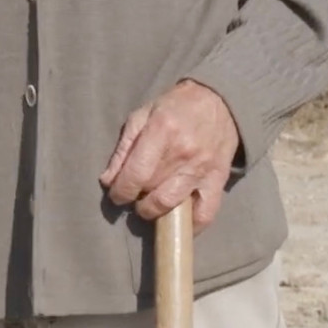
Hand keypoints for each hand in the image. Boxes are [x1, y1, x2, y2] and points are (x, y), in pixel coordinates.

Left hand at [99, 80, 240, 233]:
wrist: (218, 101)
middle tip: (134, 195)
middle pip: (151, 190)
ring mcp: (202, 168)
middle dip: (136, 199)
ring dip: (155, 211)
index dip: (120, 192)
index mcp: (162, 131)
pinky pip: (206, 213)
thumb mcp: (143, 115)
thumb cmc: (175, 107)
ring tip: (150, 205)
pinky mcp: (219, 180)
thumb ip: (124, 147)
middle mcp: (183, 152)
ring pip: (172, 204)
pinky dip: (191, 226)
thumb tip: (108, 180)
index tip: (117, 195)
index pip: (136, 174)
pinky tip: (178, 224)